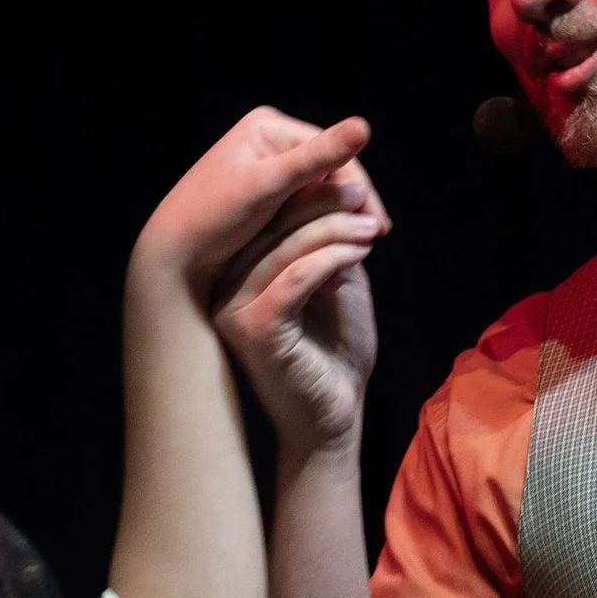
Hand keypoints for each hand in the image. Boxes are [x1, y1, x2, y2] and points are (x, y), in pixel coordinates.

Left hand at [134, 107, 383, 297]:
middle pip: (328, 168)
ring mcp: (266, 167)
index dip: (359, 186)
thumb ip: (315, 159)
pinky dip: (323, 221)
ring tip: (362, 242)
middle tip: (376, 235)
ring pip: (320, 188)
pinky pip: (305, 203)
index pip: (332, 151)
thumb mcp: (267, 187)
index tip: (378, 223)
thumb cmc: (212, 219)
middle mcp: (268, 140)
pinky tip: (336, 242)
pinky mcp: (264, 193)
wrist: (173, 255)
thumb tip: (363, 127)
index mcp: (268, 126)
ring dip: (341, 213)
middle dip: (353, 201)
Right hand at [211, 162, 383, 454]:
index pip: (267, 217)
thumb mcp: (336, 283)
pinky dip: (331, 258)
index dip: (308, 193)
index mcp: (239, 273)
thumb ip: (328, 243)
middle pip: (271, 225)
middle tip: (361, 193)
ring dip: (334, 229)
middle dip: (321, 202)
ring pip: (283, 247)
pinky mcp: (254, 330)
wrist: (334, 416)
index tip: (350, 181)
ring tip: (370, 226)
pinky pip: (294, 278)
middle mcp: (226, 288)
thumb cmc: (336, 351)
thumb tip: (338, 190)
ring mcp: (234, 309)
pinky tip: (360, 252)